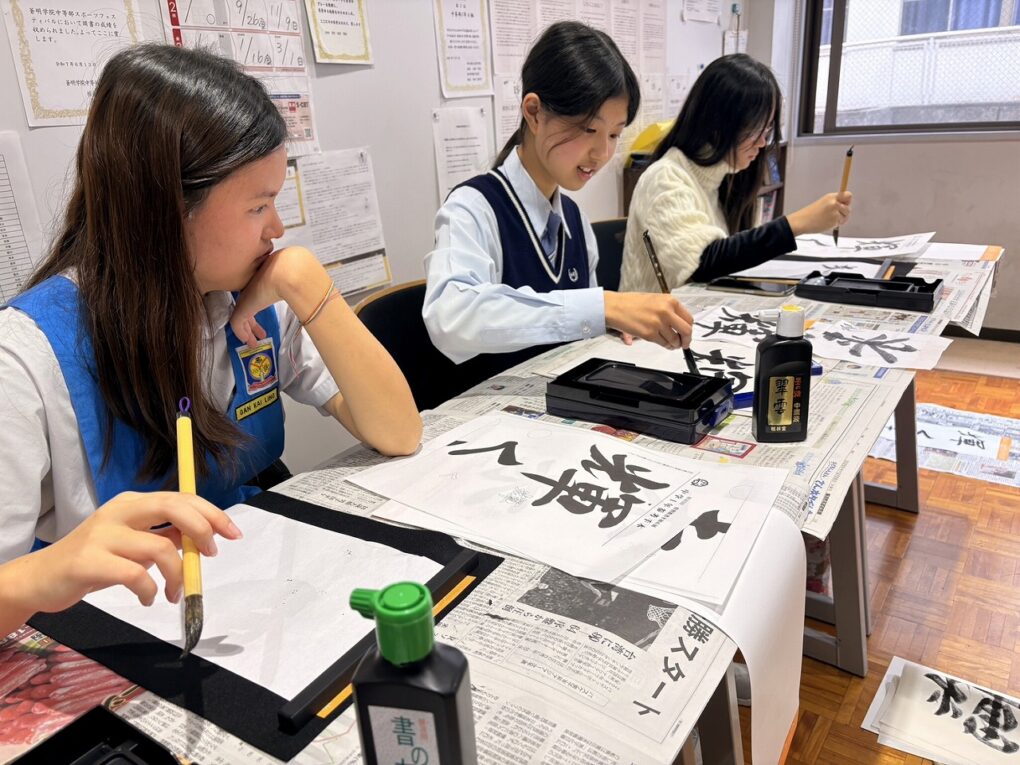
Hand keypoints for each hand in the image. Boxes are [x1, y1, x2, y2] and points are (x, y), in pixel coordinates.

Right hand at [5, 492, 241, 617]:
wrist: (40, 578)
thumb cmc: (93, 560)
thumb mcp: (131, 542)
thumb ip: (163, 537)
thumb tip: (202, 539)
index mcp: (133, 503)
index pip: (181, 498)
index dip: (212, 514)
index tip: (233, 533)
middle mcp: (118, 511)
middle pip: (173, 507)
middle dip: (202, 529)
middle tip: (210, 556)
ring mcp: (102, 534)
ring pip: (159, 548)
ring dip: (177, 575)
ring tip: (173, 593)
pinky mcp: (88, 561)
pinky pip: (135, 575)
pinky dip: (151, 590)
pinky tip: (151, 599)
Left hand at [230, 246, 328, 345]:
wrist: (286, 273)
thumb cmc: (291, 275)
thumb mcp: (292, 283)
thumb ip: (293, 289)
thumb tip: (305, 295)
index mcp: (260, 285)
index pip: (255, 300)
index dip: (259, 311)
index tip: (264, 321)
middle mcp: (250, 292)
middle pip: (247, 310)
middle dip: (252, 325)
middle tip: (260, 334)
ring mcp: (244, 300)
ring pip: (240, 319)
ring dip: (247, 333)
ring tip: (252, 343)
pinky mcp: (241, 309)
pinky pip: (236, 325)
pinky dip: (241, 334)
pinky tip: (247, 341)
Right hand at [604, 292, 692, 348]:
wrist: (615, 307)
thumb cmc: (631, 303)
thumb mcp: (656, 300)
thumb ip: (669, 310)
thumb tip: (680, 324)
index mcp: (670, 301)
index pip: (689, 318)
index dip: (689, 329)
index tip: (688, 334)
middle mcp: (666, 311)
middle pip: (686, 331)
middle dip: (686, 340)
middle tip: (684, 344)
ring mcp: (658, 323)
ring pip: (675, 340)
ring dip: (674, 345)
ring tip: (671, 344)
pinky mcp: (650, 334)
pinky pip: (663, 344)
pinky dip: (665, 346)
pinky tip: (663, 343)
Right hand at [787, 191, 851, 235]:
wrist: (801, 221)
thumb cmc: (811, 214)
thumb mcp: (823, 203)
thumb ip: (834, 203)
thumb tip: (846, 206)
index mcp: (831, 197)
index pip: (848, 195)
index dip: (847, 201)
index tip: (843, 205)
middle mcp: (834, 203)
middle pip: (848, 208)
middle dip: (844, 213)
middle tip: (835, 216)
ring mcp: (834, 212)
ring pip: (846, 216)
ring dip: (840, 220)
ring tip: (829, 220)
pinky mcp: (834, 220)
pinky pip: (840, 223)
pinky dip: (835, 225)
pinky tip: (826, 223)